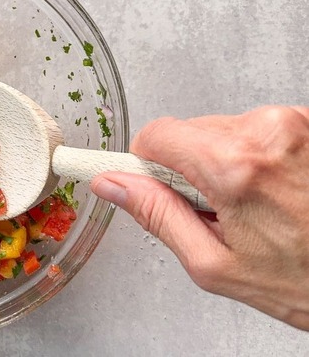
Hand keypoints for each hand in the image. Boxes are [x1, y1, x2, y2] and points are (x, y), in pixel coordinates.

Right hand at [91, 106, 308, 330]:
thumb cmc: (306, 280)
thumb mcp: (215, 264)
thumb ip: (157, 216)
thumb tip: (115, 185)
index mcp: (235, 167)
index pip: (157, 134)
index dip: (147, 163)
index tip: (148, 181)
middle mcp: (268, 132)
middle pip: (191, 131)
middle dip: (192, 167)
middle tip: (219, 209)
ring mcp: (296, 122)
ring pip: (225, 129)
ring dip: (228, 162)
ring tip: (256, 204)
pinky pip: (260, 130)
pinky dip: (259, 157)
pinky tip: (277, 191)